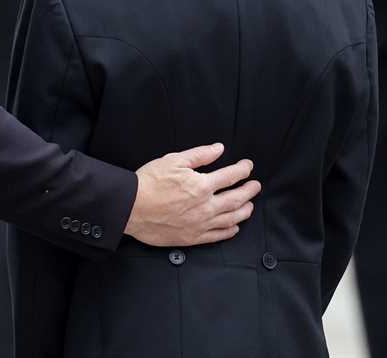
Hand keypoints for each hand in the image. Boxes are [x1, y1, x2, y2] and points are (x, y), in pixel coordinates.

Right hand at [125, 142, 259, 245]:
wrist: (131, 208)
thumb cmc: (149, 183)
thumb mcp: (173, 160)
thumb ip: (199, 155)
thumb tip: (218, 149)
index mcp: (201, 185)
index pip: (231, 176)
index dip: (243, 170)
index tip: (248, 166)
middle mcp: (205, 206)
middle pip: (236, 199)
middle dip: (249, 191)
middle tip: (256, 186)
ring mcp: (200, 224)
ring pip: (231, 219)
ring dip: (244, 211)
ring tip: (249, 205)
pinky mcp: (192, 237)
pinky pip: (218, 236)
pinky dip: (229, 231)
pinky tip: (234, 227)